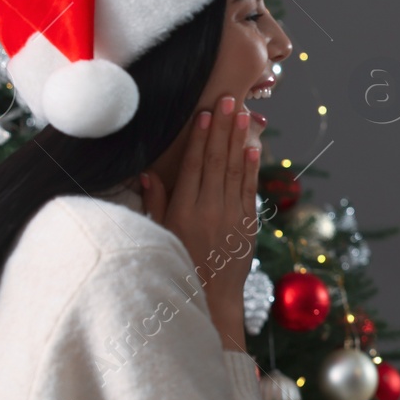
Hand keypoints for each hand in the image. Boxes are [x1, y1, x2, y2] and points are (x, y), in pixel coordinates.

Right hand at [140, 94, 260, 350]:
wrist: (211, 300)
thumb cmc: (178, 266)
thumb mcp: (160, 234)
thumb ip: (155, 202)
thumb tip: (146, 173)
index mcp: (184, 210)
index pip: (194, 165)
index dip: (200, 137)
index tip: (205, 113)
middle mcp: (211, 210)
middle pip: (217, 160)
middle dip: (224, 128)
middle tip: (230, 99)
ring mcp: (233, 217)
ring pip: (236, 171)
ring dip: (240, 140)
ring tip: (244, 114)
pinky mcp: (248, 226)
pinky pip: (250, 191)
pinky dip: (252, 169)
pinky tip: (253, 148)